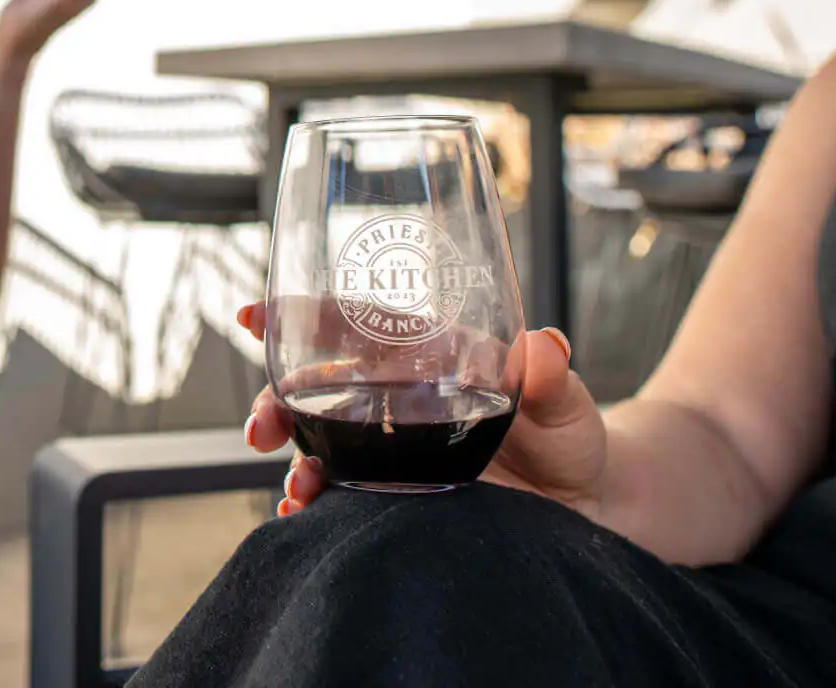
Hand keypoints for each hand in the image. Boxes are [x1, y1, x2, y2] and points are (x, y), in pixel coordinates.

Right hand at [238, 301, 608, 517]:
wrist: (582, 511)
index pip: (357, 324)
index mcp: (426, 356)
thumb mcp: (567, 405)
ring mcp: (388, 450)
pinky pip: (338, 498)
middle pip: (317, 387)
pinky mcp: (390, 497)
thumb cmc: (569, 441)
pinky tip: (303, 520)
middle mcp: (395, 398)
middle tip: (261, 429)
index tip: (253, 316)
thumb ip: (552, 379)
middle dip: (276, 403)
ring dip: (293, 462)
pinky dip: (312, 508)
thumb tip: (548, 345)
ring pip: (317, 444)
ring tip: (297, 489)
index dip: (303, 315)